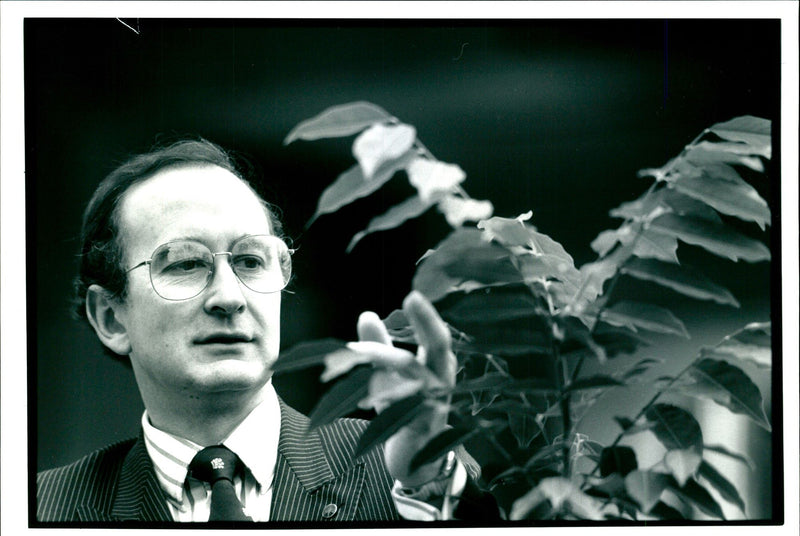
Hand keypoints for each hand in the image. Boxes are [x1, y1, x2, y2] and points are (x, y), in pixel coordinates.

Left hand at [355, 290, 456, 486]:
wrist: (414, 458)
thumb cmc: (405, 409)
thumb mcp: (390, 376)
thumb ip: (380, 347)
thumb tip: (367, 315)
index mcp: (436, 366)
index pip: (436, 336)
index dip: (427, 316)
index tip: (414, 294)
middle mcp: (441, 382)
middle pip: (439, 349)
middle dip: (427, 323)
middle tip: (413, 298)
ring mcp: (435, 404)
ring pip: (413, 374)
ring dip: (385, 359)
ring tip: (356, 350)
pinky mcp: (422, 427)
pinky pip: (403, 407)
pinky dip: (383, 397)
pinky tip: (365, 392)